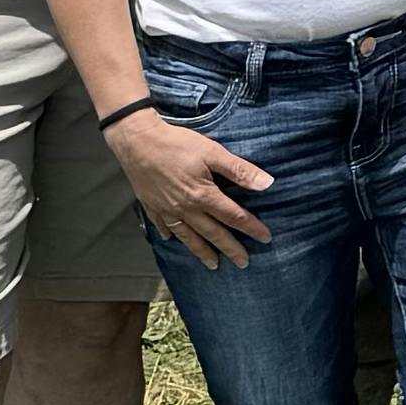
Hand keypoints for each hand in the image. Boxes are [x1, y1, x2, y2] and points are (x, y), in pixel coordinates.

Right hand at [110, 108, 277, 268]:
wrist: (136, 140)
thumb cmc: (177, 144)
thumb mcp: (213, 152)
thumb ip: (240, 170)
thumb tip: (268, 184)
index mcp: (203, 196)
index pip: (234, 217)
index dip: (252, 228)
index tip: (266, 239)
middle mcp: (185, 209)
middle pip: (213, 233)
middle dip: (230, 249)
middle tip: (243, 263)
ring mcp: (166, 210)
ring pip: (188, 236)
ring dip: (201, 251)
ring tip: (213, 264)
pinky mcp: (151, 205)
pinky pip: (162, 226)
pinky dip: (170, 234)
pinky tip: (172, 239)